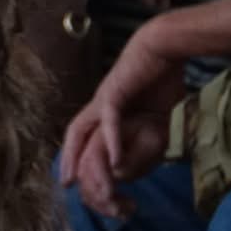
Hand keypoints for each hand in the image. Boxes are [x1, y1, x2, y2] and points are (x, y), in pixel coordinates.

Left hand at [59, 26, 183, 218]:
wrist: (165, 46)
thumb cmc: (162, 76)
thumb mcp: (156, 109)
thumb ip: (149, 127)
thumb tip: (157, 146)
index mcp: (105, 108)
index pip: (84, 136)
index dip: (78, 156)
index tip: (78, 179)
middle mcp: (98, 105)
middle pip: (74, 136)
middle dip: (69, 160)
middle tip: (66, 185)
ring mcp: (103, 98)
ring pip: (82, 130)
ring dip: (78, 155)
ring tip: (76, 178)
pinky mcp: (114, 92)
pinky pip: (109, 121)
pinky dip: (111, 140)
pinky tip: (113, 160)